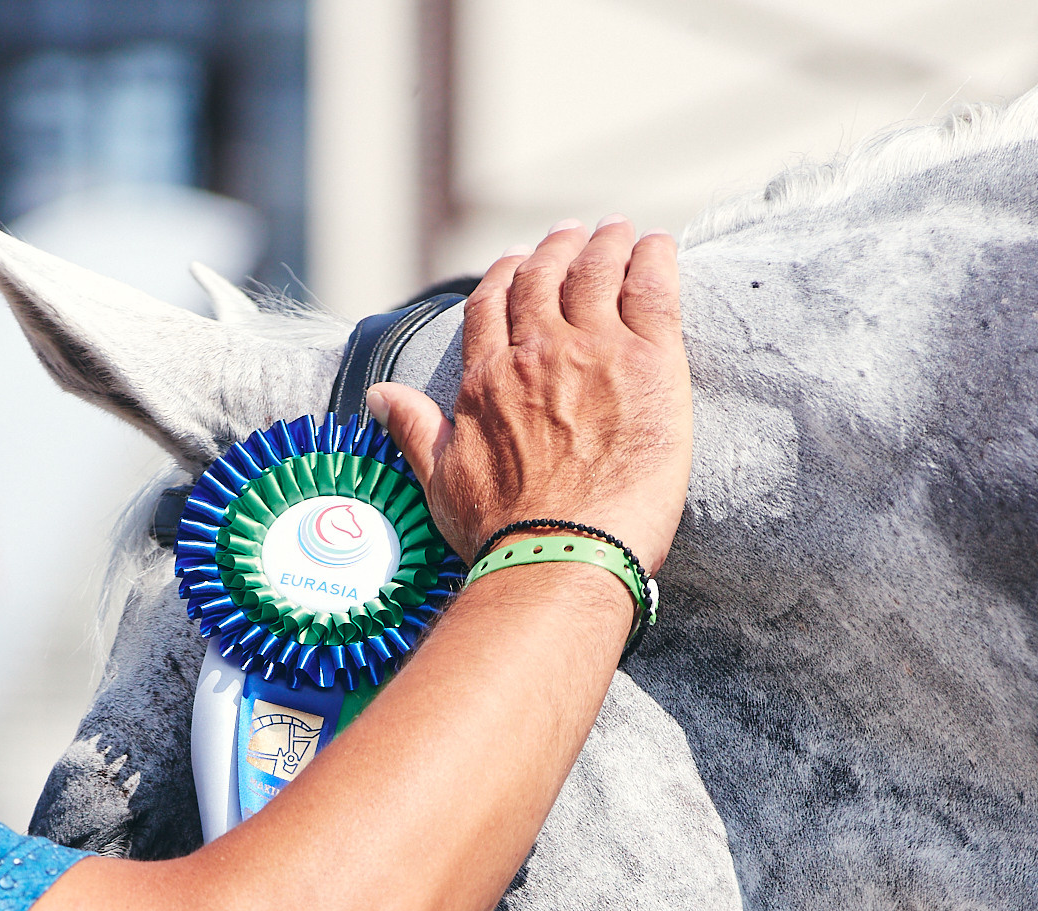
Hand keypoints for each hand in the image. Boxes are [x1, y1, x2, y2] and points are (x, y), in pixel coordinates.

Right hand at [368, 217, 689, 572]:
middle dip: (559, 248)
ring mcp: (594, 351)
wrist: (559, 555)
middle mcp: (537, 351)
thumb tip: (380, 395)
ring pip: (597, 272)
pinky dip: (654, 259)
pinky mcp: (650, 362)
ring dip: (605, 244)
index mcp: (487, 377)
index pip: (492, 302)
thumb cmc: (501, 533)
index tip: (519, 260)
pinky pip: (652, 288)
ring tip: (617, 230)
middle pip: (546, 277)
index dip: (507, 273)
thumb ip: (415, 430)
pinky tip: (657, 244)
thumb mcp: (441, 482)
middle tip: (574, 234)